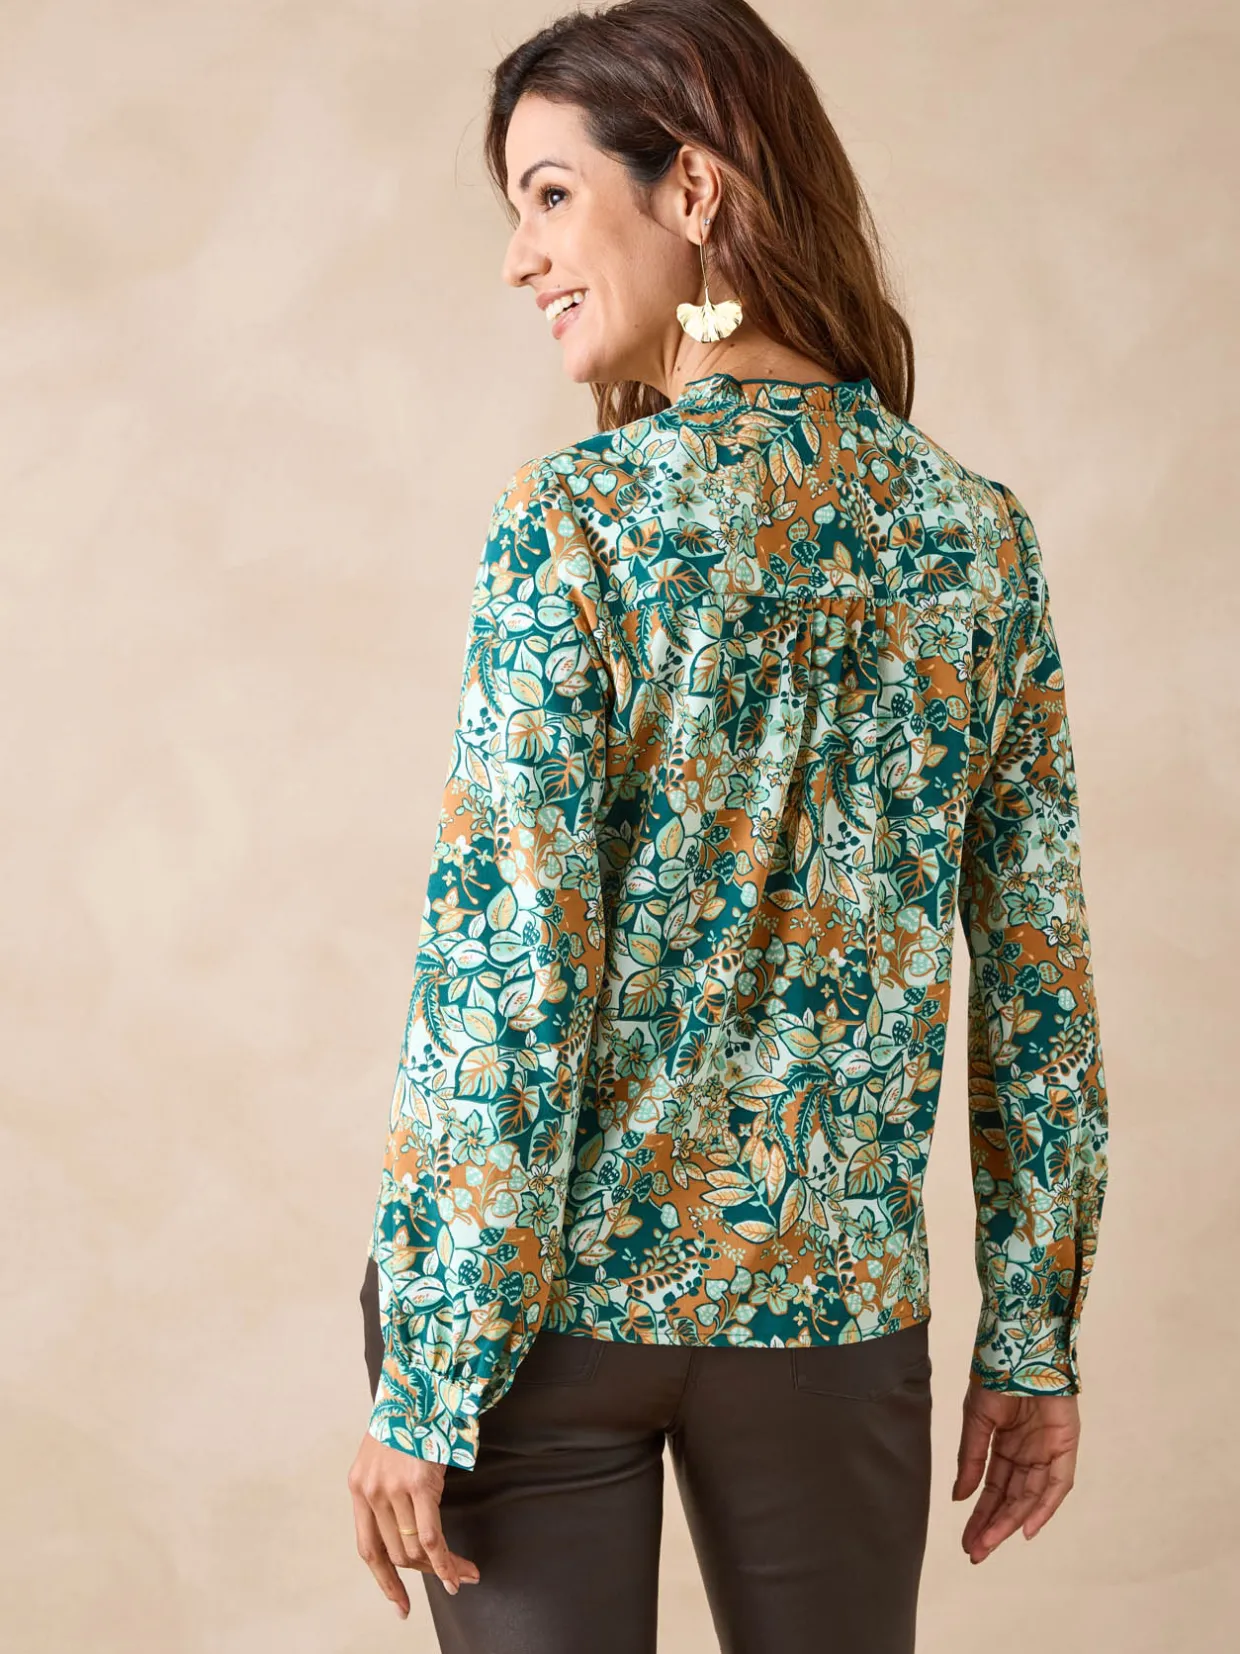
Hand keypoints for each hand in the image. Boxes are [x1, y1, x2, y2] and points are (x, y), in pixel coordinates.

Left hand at [348, 1430, 480, 1616]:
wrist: (420, 1380)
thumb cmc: (409, 1416)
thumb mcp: (386, 1454)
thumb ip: (388, 1488)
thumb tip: (406, 1526)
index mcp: (358, 1487)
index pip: (368, 1549)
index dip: (385, 1581)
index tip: (401, 1604)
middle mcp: (371, 1491)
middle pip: (395, 1553)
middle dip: (424, 1574)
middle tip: (450, 1580)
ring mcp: (393, 1488)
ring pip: (414, 1550)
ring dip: (441, 1569)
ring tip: (463, 1574)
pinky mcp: (419, 1483)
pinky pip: (430, 1537)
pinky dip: (445, 1561)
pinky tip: (459, 1571)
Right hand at [952, 1378, 1079, 1562]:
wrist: (1019, 1347)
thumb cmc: (995, 1375)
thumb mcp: (976, 1420)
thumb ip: (970, 1459)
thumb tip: (960, 1497)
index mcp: (1003, 1444)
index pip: (992, 1488)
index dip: (980, 1514)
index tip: (967, 1539)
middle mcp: (1026, 1452)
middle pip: (1010, 1498)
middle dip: (993, 1525)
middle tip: (976, 1551)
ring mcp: (1047, 1450)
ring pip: (1031, 1496)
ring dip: (1011, 1521)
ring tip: (991, 1543)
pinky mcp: (1066, 1446)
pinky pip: (1057, 1484)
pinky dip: (1044, 1507)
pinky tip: (1026, 1527)